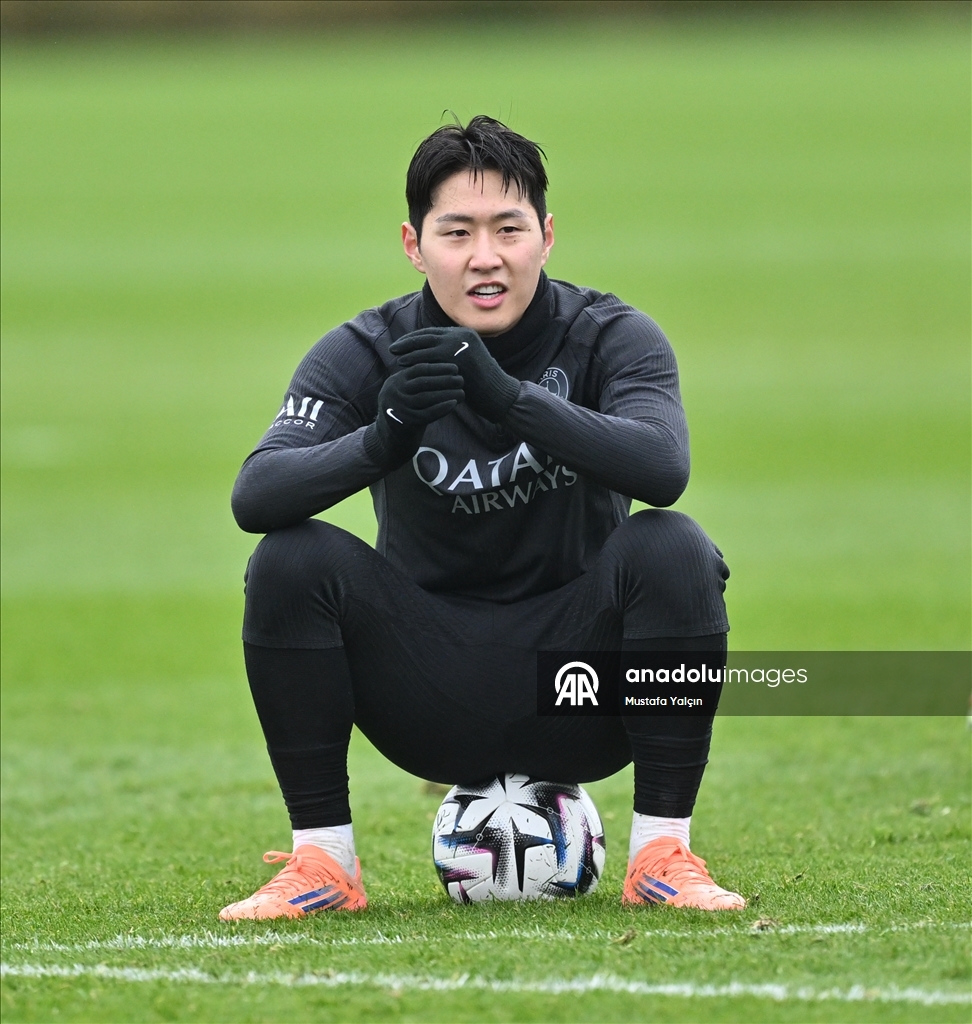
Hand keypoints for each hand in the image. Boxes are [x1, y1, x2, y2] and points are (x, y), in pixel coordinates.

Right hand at [368, 362, 463, 465]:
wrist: (391, 438)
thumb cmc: (406, 410)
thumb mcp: (406, 392)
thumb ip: (419, 381)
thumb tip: (448, 369)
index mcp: (395, 380)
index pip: (419, 369)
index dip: (438, 367)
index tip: (455, 368)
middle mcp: (394, 392)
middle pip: (423, 382)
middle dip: (445, 380)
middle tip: (461, 380)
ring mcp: (399, 407)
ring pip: (426, 397)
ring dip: (446, 393)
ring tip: (462, 392)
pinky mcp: (405, 422)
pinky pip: (427, 414)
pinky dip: (442, 408)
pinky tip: (454, 404)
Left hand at [390, 327, 519, 423]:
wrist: (498, 394)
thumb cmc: (481, 383)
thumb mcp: (467, 362)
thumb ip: (451, 354)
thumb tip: (431, 351)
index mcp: (464, 334)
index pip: (433, 332)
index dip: (415, 338)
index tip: (402, 343)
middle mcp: (461, 336)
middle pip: (427, 335)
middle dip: (408, 342)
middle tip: (393, 348)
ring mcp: (459, 346)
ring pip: (426, 345)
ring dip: (408, 350)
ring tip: (396, 356)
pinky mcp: (456, 358)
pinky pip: (429, 358)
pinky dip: (414, 360)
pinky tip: (405, 365)